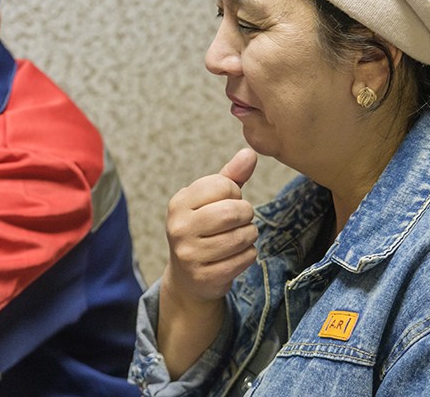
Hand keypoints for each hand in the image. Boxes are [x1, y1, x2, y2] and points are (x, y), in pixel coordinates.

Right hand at [157, 148, 257, 377]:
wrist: (188, 277)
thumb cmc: (204, 229)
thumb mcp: (212, 200)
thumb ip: (231, 176)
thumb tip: (250, 153)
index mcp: (179, 202)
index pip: (224, 186)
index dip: (235, 193)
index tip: (227, 203)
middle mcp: (179, 227)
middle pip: (234, 211)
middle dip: (246, 216)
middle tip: (240, 222)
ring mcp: (189, 254)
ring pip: (242, 237)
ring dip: (249, 236)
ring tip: (238, 238)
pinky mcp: (203, 276)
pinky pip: (244, 259)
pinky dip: (248, 256)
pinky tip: (236, 256)